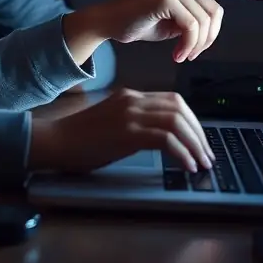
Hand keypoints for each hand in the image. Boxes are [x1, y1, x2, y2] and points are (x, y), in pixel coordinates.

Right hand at [28, 89, 214, 173]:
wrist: (56, 141)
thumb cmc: (79, 138)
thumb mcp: (112, 122)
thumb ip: (135, 122)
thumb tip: (162, 138)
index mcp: (130, 96)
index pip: (173, 100)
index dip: (192, 121)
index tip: (199, 140)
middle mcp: (133, 100)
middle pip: (180, 109)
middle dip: (199, 133)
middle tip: (207, 154)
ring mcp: (130, 114)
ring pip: (177, 122)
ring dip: (194, 144)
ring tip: (201, 163)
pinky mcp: (127, 132)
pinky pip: (165, 138)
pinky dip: (181, 153)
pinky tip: (186, 166)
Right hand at [65, 0, 262, 63]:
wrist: (109, 22)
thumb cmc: (138, 23)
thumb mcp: (172, 22)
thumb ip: (192, 19)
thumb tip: (209, 29)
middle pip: (216, 13)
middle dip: (209, 39)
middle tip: (192, 53)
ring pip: (205, 22)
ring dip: (197, 45)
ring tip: (182, 54)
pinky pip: (191, 27)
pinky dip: (188, 45)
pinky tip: (176, 54)